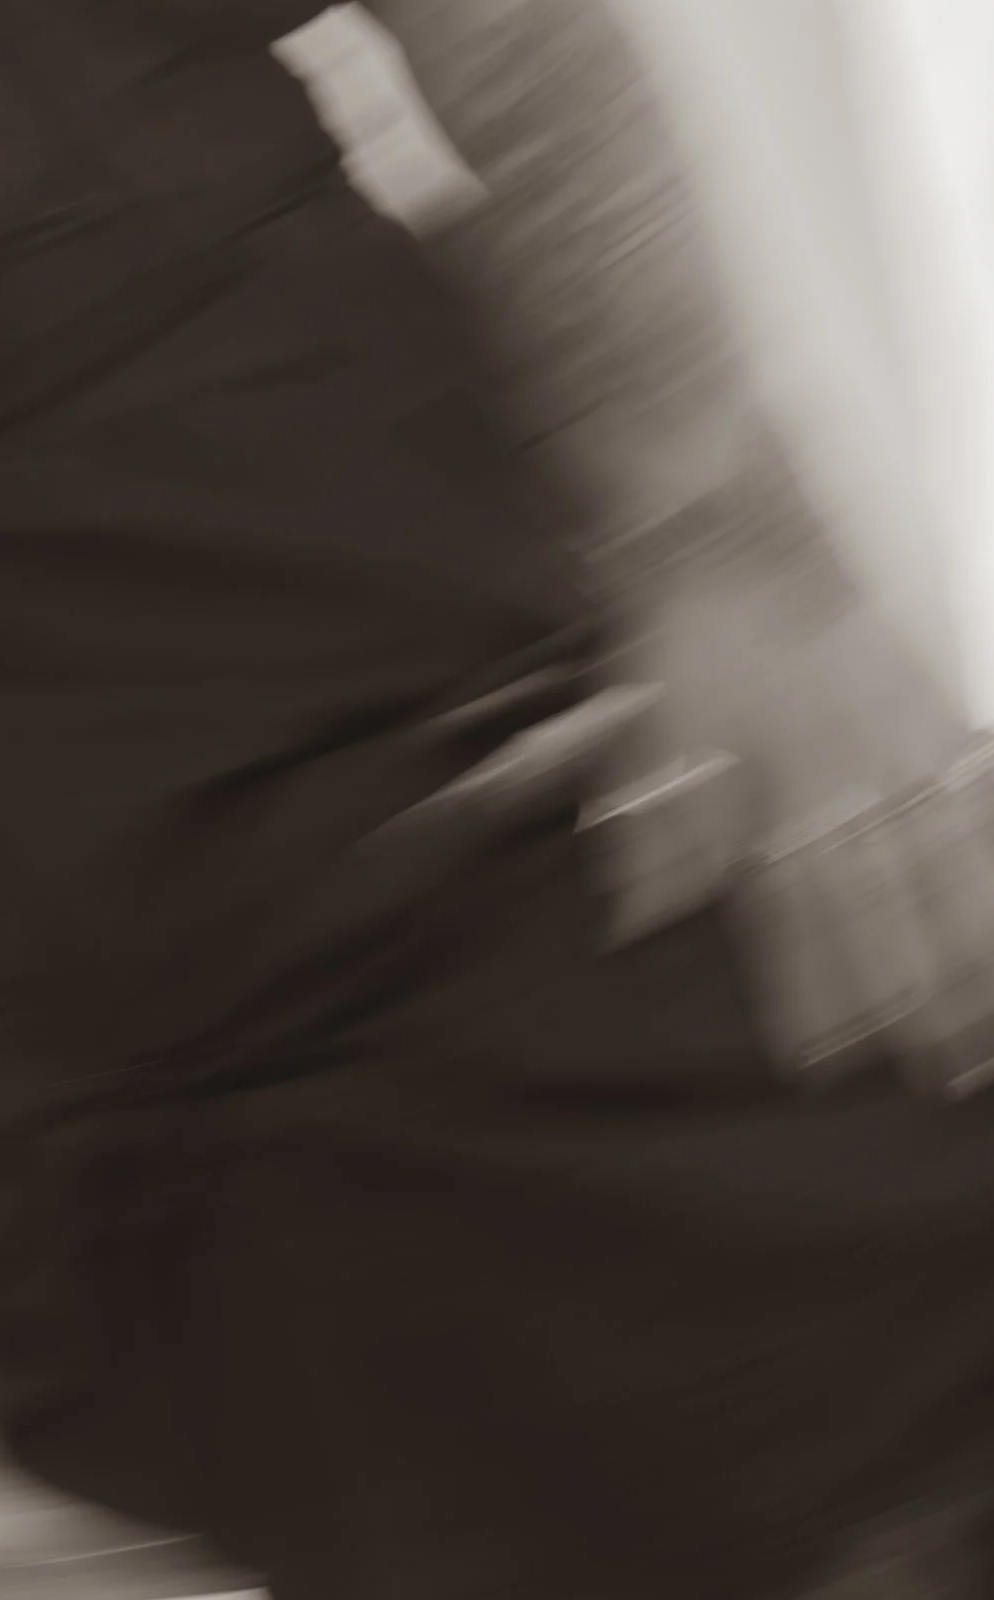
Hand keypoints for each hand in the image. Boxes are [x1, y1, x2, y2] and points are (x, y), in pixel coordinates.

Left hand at [589, 551, 993, 1096]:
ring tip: (987, 1020)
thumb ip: (656, 831)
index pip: (793, 910)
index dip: (812, 988)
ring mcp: (898, 738)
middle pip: (885, 902)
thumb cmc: (687, 636)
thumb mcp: (650, 731)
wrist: (732, 529)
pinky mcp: (935, 701)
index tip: (823, 1059)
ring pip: (947, 860)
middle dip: (915, 993)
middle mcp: (839, 772)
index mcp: (763, 784)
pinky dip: (993, 849)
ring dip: (971, 946)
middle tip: (941, 1070)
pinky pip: (980, 790)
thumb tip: (641, 921)